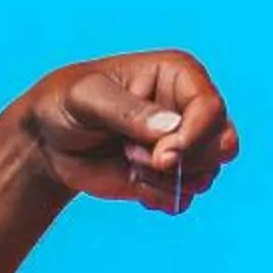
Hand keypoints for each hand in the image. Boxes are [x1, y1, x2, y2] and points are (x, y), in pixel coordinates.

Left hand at [19, 50, 239, 212]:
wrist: (48, 140)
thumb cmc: (66, 104)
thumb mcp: (87, 99)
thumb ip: (129, 112)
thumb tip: (171, 129)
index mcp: (179, 75)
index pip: (213, 109)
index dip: (194, 138)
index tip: (162, 155)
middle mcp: (189, 108)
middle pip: (224, 144)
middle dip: (182, 161)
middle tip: (138, 157)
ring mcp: (184, 143)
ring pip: (207, 174)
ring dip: (164, 180)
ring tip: (129, 162)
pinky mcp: (170, 175)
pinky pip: (185, 197)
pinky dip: (159, 198)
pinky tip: (133, 182)